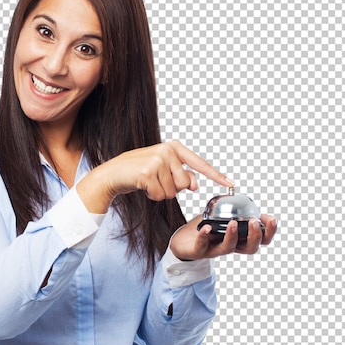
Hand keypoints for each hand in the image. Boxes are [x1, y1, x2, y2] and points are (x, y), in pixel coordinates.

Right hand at [77, 141, 232, 213]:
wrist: (113, 174)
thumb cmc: (139, 173)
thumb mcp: (163, 171)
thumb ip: (182, 175)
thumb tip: (195, 185)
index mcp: (175, 148)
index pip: (200, 164)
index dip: (216, 176)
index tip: (231, 183)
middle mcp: (168, 151)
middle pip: (185, 184)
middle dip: (172, 189)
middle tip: (156, 181)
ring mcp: (157, 160)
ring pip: (173, 192)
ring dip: (160, 193)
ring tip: (148, 183)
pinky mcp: (147, 172)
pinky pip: (159, 195)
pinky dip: (152, 196)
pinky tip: (143, 186)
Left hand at [170, 213, 277, 260]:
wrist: (183, 240)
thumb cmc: (205, 227)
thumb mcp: (221, 215)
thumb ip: (231, 205)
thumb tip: (234, 186)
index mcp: (240, 237)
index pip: (261, 238)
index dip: (269, 231)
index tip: (270, 218)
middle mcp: (231, 245)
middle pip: (251, 247)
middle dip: (256, 236)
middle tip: (254, 222)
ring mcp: (215, 249)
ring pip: (229, 248)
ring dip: (232, 236)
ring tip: (232, 223)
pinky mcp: (199, 251)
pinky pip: (202, 246)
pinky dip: (204, 236)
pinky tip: (207, 228)